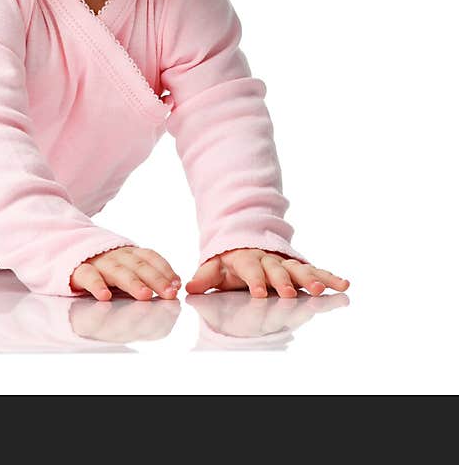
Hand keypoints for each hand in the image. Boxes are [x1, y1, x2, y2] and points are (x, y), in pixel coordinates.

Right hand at [70, 246, 181, 300]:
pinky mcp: (78, 270)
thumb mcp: (126, 266)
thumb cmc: (104, 266)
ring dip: (133, 282)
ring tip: (145, 295)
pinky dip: (96, 285)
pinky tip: (104, 296)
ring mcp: (97, 262)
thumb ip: (148, 273)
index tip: (177, 285)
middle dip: (156, 279)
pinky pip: (88, 276)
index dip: (164, 269)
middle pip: (138, 265)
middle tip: (169, 294)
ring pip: (117, 271)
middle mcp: (115, 255)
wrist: (65, 250)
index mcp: (129, 253)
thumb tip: (176, 285)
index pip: (150, 257)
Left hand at [184, 247, 349, 297]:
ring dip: (311, 278)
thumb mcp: (215, 265)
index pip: (250, 268)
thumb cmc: (231, 260)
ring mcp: (285, 262)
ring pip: (299, 269)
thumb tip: (188, 288)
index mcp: (246, 258)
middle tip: (291, 293)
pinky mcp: (299, 267)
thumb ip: (205, 276)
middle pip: (277, 270)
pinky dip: (329, 276)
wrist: (247, 240)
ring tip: (322, 289)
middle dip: (284, 281)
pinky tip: (344, 284)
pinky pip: (315, 270)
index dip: (255, 279)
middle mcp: (268, 259)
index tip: (259, 292)